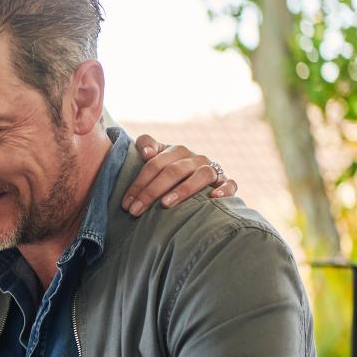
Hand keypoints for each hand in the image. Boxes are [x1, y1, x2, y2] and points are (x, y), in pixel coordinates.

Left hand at [123, 134, 238, 216]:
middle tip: (136, 211)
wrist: (199, 175)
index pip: (154, 164)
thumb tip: (147, 152)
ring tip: (165, 204)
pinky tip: (214, 198)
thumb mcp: (158, 156)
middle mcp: (196, 158)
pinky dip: (224, 190)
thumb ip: (148, 146)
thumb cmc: (171, 169)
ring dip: (183, 190)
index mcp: (177, 151)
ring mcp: (212, 169)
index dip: (139, 184)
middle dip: (152, 191)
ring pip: (201, 176)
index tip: (126, 204)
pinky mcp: (226, 181)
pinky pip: (230, 184)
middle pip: (173, 171)